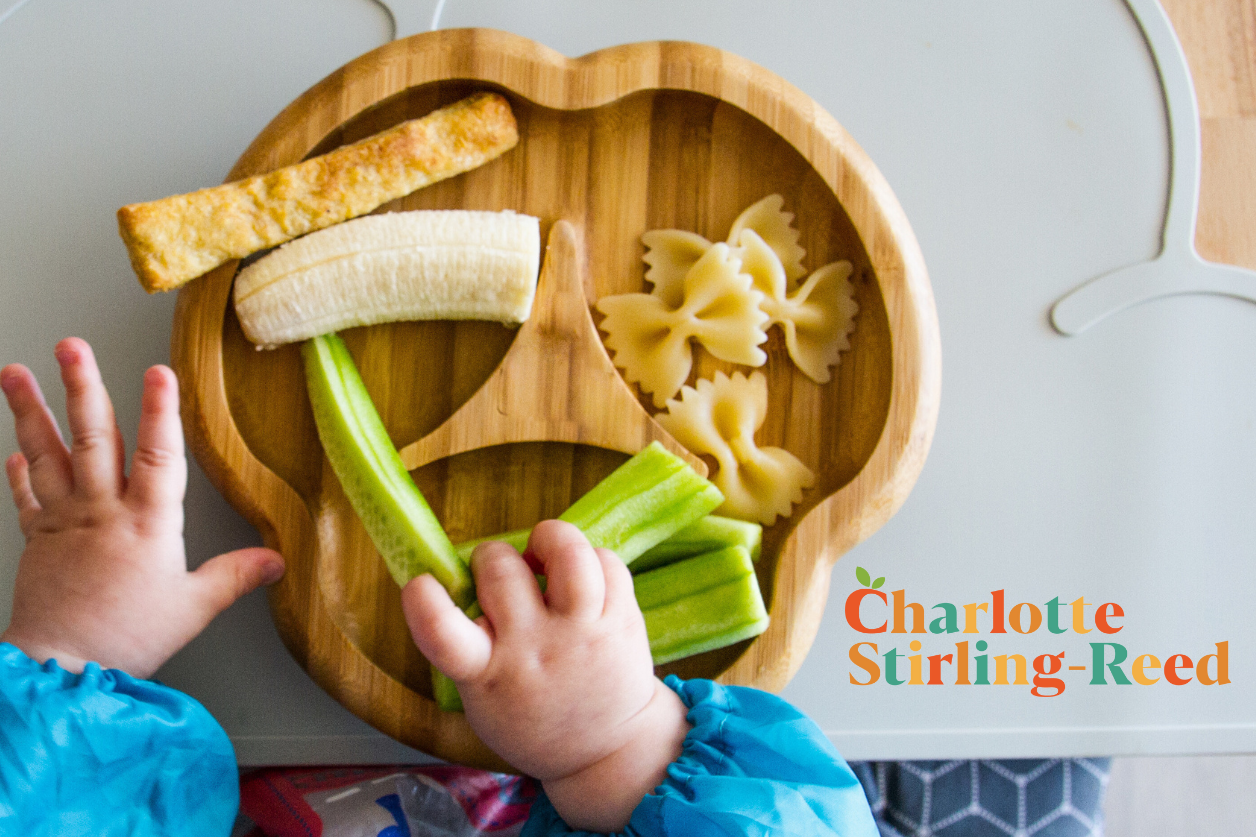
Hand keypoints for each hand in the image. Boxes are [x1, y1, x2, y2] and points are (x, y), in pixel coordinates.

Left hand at [0, 338, 284, 678]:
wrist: (60, 667)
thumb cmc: (128, 637)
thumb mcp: (193, 607)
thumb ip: (234, 576)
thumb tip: (277, 560)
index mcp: (148, 523)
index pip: (158, 455)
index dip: (160, 411)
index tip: (158, 371)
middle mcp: (102, 511)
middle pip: (92, 438)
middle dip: (82, 387)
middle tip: (71, 346)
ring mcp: (64, 520)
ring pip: (48, 454)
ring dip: (31, 410)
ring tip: (16, 372)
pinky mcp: (37, 539)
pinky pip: (26, 495)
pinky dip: (19, 469)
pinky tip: (14, 446)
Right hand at [402, 520, 689, 831]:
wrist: (607, 750)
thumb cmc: (529, 714)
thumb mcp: (481, 697)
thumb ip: (466, 644)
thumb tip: (460, 574)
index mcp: (486, 673)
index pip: (443, 633)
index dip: (424, 601)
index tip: (420, 584)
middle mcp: (534, 648)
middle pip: (502, 569)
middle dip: (492, 556)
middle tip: (501, 573)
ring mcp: (583, 632)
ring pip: (568, 553)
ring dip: (550, 538)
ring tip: (545, 554)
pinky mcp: (622, 620)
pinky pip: (607, 560)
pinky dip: (591, 558)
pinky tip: (582, 577)